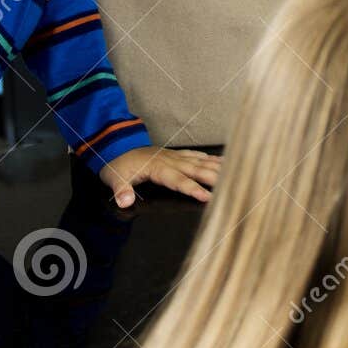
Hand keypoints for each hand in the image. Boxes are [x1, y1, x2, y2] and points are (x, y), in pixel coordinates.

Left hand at [100, 145, 220, 206]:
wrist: (116, 145)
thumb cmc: (117, 164)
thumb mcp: (113, 178)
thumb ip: (121, 190)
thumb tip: (125, 202)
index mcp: (158, 168)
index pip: (179, 180)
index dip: (193, 188)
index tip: (207, 196)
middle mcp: (170, 161)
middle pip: (196, 170)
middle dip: (214, 177)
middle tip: (232, 185)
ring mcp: (174, 156)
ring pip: (199, 161)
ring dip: (217, 167)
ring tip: (235, 171)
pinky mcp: (174, 154)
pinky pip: (195, 155)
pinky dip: (209, 158)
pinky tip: (220, 161)